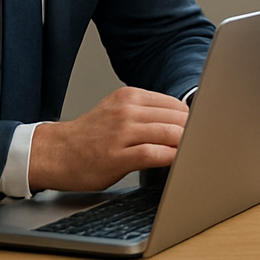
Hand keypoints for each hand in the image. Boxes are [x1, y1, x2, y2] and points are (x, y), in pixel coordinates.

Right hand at [28, 87, 190, 192]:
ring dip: (187, 144)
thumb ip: (147, 113)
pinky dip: (172, 157)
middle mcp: (127, 111)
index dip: (194, 120)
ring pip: (169, 133)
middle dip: (194, 132)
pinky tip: (180, 162)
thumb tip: (184, 122)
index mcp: (130, 97)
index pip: (176, 104)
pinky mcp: (116, 156)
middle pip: (178, 118)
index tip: (204, 130)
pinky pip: (154, 153)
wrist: (53, 152)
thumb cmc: (89, 137)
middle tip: (206, 144)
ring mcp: (121, 133)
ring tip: (196, 154)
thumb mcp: (118, 112)